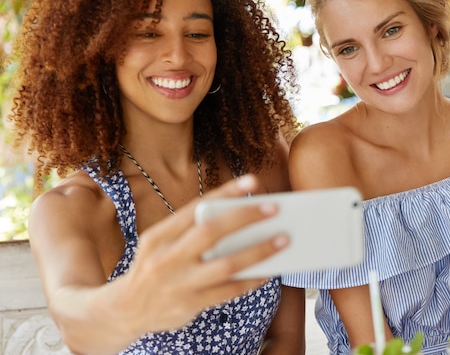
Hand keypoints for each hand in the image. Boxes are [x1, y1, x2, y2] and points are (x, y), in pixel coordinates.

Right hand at [115, 174, 288, 333]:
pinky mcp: (190, 305)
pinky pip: (229, 291)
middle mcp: (167, 258)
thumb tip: (239, 218)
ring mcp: (178, 283)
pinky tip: (268, 271)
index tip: (252, 181)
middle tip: (275, 208)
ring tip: (283, 240)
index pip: (197, 207)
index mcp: (159, 235)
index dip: (226, 193)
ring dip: (259, 251)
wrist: (124, 310)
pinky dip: (251, 280)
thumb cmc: (153, 267)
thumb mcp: (159, 244)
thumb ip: (190, 231)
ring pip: (227, 264)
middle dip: (246, 217)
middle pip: (212, 232)